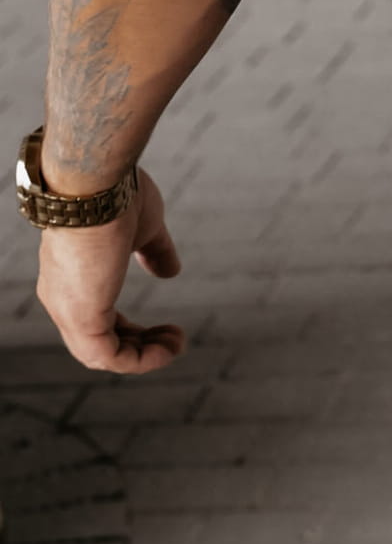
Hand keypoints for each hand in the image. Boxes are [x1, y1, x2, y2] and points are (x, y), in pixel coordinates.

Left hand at [35, 168, 184, 372]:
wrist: (96, 183)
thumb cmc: (116, 196)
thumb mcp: (144, 228)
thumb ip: (154, 252)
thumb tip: (171, 271)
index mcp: (74, 278)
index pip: (97, 319)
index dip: (130, 330)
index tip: (163, 326)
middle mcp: (63, 299)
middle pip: (99, 342)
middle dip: (141, 345)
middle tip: (175, 337)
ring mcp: (68, 310)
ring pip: (103, 356)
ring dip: (144, 356)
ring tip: (176, 343)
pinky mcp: (82, 317)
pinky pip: (109, 358)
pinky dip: (141, 360)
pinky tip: (169, 347)